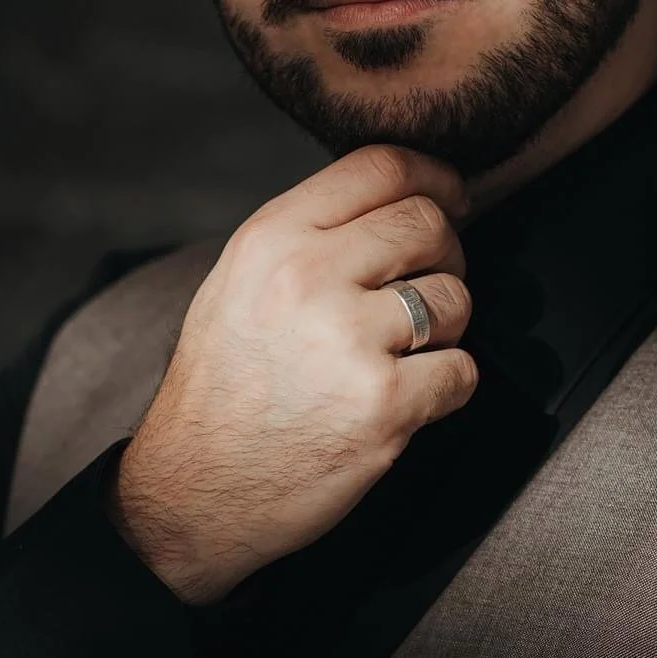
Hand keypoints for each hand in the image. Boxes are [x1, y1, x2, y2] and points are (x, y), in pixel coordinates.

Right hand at [107, 144, 477, 603]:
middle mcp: (308, 275)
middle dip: (445, 257)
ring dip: (446, 329)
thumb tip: (404, 199)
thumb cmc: (225, 387)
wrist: (194, 491)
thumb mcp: (241, 282)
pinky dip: (446, 388)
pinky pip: (462, 371)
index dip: (435, 177)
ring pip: (455, 298)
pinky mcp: (384, 403)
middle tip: (425, 291)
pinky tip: (402, 401)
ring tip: (398, 356)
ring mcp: (349, 339)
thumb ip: (313, 234)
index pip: (383, 166)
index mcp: (272, 237)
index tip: (453, 198)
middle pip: (429, 225)